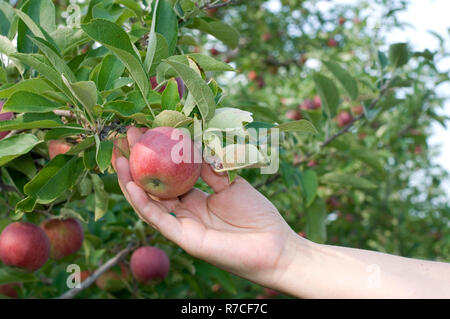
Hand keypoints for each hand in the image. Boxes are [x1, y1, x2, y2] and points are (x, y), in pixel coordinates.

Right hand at [115, 127, 299, 289]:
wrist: (274, 244)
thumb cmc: (256, 214)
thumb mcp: (230, 183)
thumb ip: (209, 168)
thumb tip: (192, 145)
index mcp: (195, 198)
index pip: (167, 175)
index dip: (154, 156)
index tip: (143, 132)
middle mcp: (185, 211)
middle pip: (153, 187)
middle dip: (136, 164)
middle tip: (121, 141)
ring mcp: (183, 225)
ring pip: (149, 203)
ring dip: (130, 182)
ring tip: (118, 160)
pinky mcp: (185, 238)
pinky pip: (159, 219)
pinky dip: (143, 203)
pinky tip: (131, 185)